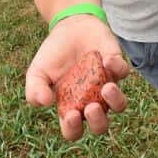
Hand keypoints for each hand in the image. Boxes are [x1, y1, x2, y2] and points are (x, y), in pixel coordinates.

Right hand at [25, 14, 129, 139]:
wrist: (68, 27)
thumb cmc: (52, 55)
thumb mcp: (36, 72)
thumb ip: (34, 90)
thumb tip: (46, 103)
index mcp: (70, 107)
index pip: (74, 130)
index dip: (74, 129)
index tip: (71, 115)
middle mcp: (90, 101)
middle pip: (100, 125)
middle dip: (98, 122)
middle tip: (91, 107)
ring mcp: (105, 85)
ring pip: (119, 105)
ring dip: (116, 100)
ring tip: (106, 87)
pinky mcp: (117, 67)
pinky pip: (123, 73)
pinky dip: (117, 67)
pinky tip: (105, 59)